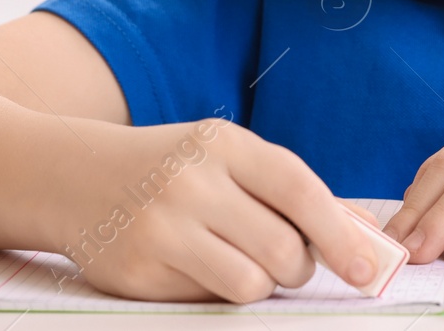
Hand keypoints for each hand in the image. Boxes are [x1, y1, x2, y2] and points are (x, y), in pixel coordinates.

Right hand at [50, 118, 382, 302]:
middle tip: (288, 261)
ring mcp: (161, 228)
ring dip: (261, 284)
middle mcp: (192, 182)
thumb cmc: (174, 168)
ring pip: (250, 283)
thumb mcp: (229, 157)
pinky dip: (217, 292)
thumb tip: (361, 232)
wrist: (74, 176)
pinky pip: (207, 299)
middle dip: (299, 267)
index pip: (298, 189)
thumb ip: (290, 191)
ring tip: (243, 263)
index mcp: (224, 144)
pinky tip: (197, 266)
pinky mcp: (136, 271)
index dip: (339, 233)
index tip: (368, 268)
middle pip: (283, 249)